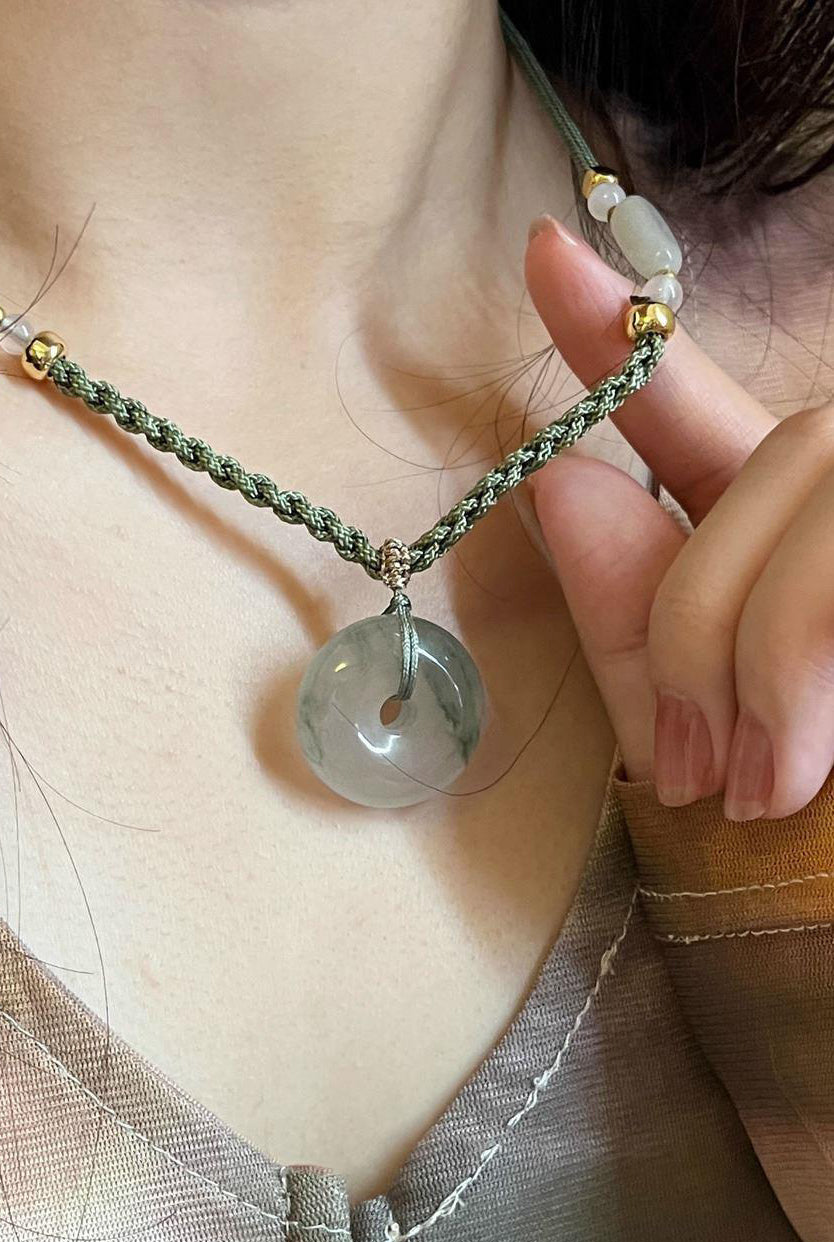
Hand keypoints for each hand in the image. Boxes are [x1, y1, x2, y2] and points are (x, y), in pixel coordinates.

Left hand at [525, 214, 833, 820]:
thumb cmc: (811, 878)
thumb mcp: (715, 743)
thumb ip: (645, 625)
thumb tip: (564, 478)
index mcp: (815, 547)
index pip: (712, 420)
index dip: (626, 346)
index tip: (541, 259)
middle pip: (794, 451)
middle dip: (712, 602)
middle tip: (697, 768)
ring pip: (831, 475)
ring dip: (777, 638)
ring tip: (771, 794)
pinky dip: (813, 649)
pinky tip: (806, 770)